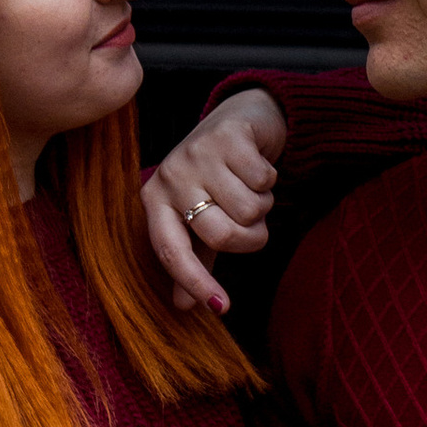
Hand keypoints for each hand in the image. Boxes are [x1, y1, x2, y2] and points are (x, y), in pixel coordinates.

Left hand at [141, 91, 288, 314]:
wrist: (241, 118)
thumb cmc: (218, 177)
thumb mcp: (199, 217)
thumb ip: (193, 258)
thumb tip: (183, 306)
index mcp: (155, 200)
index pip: (171, 253)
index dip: (196, 282)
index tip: (222, 307)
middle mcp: (170, 176)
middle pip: (222, 235)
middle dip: (250, 236)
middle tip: (253, 222)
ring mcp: (197, 153)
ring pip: (250, 209)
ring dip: (263, 204)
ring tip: (251, 187)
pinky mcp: (228, 135)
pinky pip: (264, 180)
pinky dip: (271, 179)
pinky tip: (258, 165)